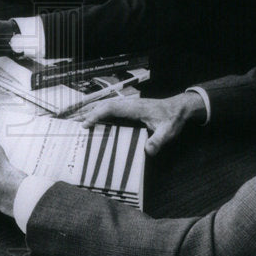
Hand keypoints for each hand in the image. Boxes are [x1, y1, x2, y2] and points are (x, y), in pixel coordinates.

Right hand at [81, 91, 206, 155]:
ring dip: (93, 112)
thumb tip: (148, 151)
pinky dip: (100, 114)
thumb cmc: (172, 119)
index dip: (96, 115)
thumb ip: (158, 140)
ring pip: (106, 106)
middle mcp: (128, 104)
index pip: (110, 108)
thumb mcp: (168, 131)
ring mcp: (128, 105)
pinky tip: (96, 122)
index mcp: (134, 107)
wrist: (179, 108)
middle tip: (75, 125)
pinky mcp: (130, 109)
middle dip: (89, 113)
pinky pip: (111, 109)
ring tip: (80, 122)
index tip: (85, 124)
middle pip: (104, 105)